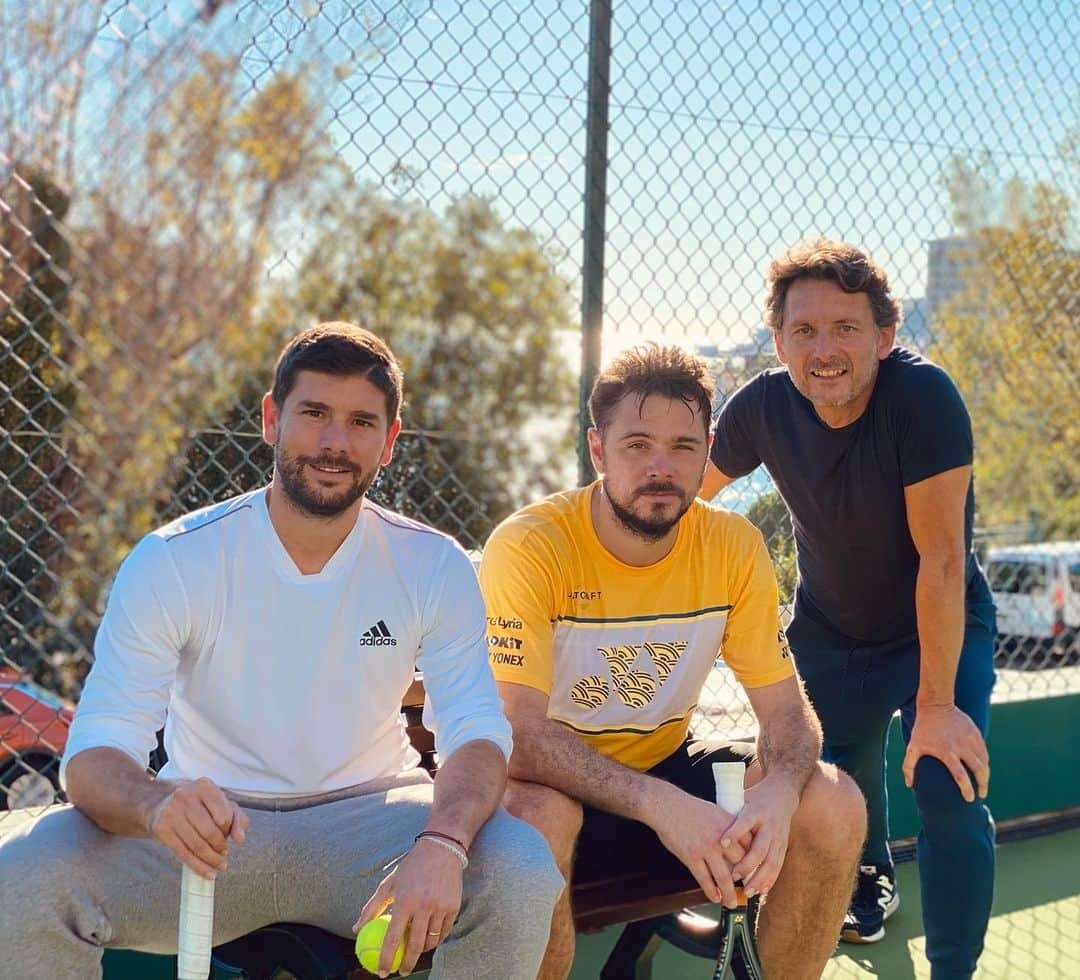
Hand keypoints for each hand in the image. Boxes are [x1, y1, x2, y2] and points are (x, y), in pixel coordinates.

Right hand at [148, 776, 247, 878]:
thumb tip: (240, 838)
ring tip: (219, 865)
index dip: (229, 831)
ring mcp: (171, 813)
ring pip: (197, 845)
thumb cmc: (196, 803)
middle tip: (224, 854)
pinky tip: (208, 873)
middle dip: (220, 848)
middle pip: (210, 832)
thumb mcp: (219, 803)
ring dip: (211, 859)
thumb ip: (236, 817)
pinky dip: (198, 866)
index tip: (229, 838)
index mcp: (204, 787)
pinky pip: (183, 853)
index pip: (224, 816)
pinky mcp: (161, 829)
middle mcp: (186, 797)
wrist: (159, 803)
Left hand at [354, 838, 463, 976]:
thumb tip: (356, 929)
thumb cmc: (411, 866)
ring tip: (414, 952)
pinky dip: (436, 939)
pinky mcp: (453, 906)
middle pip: (414, 946)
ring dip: (421, 951)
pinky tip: (429, 940)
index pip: (392, 937)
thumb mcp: (389, 883)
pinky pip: (444, 932)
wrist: (442, 848)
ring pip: (431, 941)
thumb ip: (372, 907)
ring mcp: (440, 906)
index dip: (386, 958)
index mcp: (405, 900)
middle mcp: (423, 905)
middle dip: (406, 964)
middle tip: (401, 972)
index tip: (382, 972)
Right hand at [649, 787, 749, 908]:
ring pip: (724, 877)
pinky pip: (704, 879)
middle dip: (745, 880)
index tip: (757, 872)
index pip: (750, 846)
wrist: (666, 805)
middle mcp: (721, 838)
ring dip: (729, 893)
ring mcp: (706, 848)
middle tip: (747, 890)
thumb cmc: (689, 808)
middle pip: (741, 864)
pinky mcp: (691, 856)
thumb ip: (727, 828)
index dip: (755, 861)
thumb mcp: (715, 812)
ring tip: (732, 902)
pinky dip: (711, 891)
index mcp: (729, 824)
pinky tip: (714, 897)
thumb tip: (736, 845)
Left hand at [720, 776, 798, 898]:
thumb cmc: (754, 800)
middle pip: (759, 849)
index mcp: (756, 811)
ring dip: (759, 879)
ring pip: (770, 861)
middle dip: (747, 865)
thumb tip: (706, 830)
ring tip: (747, 891)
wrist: (781, 795)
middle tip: (733, 877)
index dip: (734, 833)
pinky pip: (777, 866)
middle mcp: (769, 825)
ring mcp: (778, 837)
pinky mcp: (783, 846)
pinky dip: (769, 880)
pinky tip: (760, 891)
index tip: (722, 843)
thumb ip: (728, 817)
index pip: (744, 822)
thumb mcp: (741, 801)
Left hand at [903, 703, 988, 801]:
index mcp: (947, 752)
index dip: (967, 789)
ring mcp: (971, 739)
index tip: (969, 799)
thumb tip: (909, 785)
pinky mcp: (976, 733)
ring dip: (985, 774)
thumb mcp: (912, 747)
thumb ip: (909, 766)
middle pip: (979, 770)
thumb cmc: (922, 728)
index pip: (961, 776)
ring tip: (983, 783)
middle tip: (981, 795)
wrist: (935, 705)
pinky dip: (984, 761)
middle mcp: (962, 746)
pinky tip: (982, 768)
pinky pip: (984, 751)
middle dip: (983, 785)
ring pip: (984, 761)